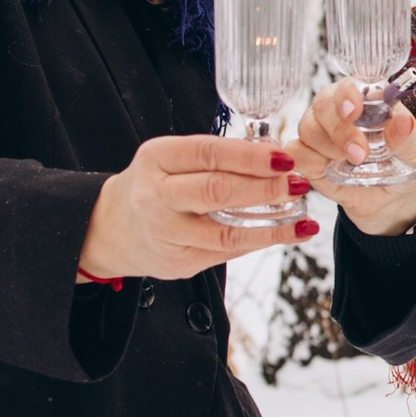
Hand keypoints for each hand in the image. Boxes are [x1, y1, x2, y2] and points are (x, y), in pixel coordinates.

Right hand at [80, 135, 314, 282]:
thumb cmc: (156, 185)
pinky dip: (259, 243)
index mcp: (156, 158)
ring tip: (302, 218)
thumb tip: (273, 155)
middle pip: (215, 191)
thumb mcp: (172, 158)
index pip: (207, 153)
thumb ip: (215, 157)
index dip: (249, 156)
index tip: (284, 157)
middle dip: (263, 189)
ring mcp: (165, 233)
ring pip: (224, 233)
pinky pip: (225, 254)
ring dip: (271, 226)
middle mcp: (155, 196)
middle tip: (297, 184)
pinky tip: (286, 234)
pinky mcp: (177, 263)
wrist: (113, 228)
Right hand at [287, 81, 415, 234]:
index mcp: (365, 97)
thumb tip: (402, 121)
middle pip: (323, 103)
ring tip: (353, 163)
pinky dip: (309, 161)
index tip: (355, 111)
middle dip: (340, 129)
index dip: (348, 94)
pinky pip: (295, 152)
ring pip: (307, 127)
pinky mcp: (308, 157)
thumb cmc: (402, 164)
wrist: (392, 200)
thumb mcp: (412, 150)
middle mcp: (337, 110)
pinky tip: (328, 170)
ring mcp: (320, 133)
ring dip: (328, 147)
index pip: (350, 84)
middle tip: (359, 154)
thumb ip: (405, 135)